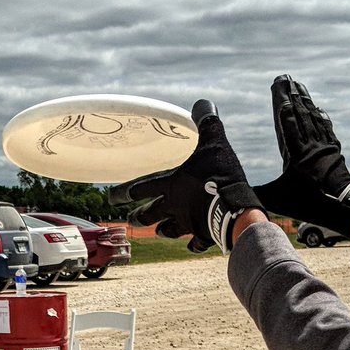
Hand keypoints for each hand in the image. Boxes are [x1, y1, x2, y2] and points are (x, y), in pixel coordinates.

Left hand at [110, 100, 264, 252]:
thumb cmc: (219, 175)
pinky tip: (191, 245)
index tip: (114, 196)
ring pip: (168, 230)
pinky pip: (195, 243)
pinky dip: (193, 244)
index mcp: (171, 185)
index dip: (127, 191)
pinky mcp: (204, 235)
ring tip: (157, 230)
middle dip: (139, 215)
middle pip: (150, 213)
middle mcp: (174, 206)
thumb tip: (203, 104)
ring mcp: (187, 224)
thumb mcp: (213, 142)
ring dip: (161, 230)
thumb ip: (206, 123)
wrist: (235, 208)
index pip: (142, 187)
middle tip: (131, 217)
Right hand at [253, 75, 349, 238]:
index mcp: (295, 153)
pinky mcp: (333, 150)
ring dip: (305, 101)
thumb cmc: (309, 203)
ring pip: (313, 118)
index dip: (282, 104)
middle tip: (286, 78)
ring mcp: (323, 146)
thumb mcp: (279, 200)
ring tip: (299, 85)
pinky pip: (325, 127)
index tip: (279, 87)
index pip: (287, 122)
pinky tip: (317, 108)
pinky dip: (320, 116)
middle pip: (299, 114)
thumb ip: (256, 195)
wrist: (344, 205)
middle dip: (291, 95)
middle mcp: (309, 145)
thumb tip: (233, 193)